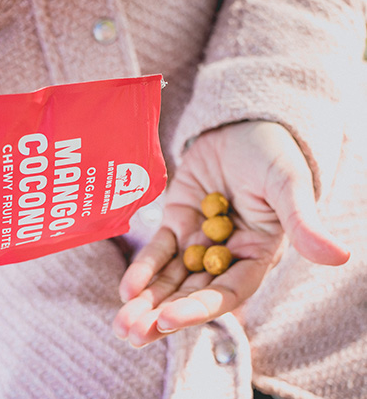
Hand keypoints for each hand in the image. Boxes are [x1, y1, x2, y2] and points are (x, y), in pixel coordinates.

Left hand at [113, 121, 349, 346]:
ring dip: (146, 302)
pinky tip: (126, 289)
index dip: (198, 308)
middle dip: (161, 315)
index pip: (226, 292)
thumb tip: (339, 256)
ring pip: (171, 279)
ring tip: (122, 325)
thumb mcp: (288, 185)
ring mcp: (199, 242)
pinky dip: (143, 269)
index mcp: (256, 255)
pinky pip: (159, 251)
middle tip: (132, 335)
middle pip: (193, 294)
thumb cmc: (272, 153)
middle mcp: (226, 256)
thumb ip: (304, 222)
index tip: (167, 320)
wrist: (242, 126)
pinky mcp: (177, 223)